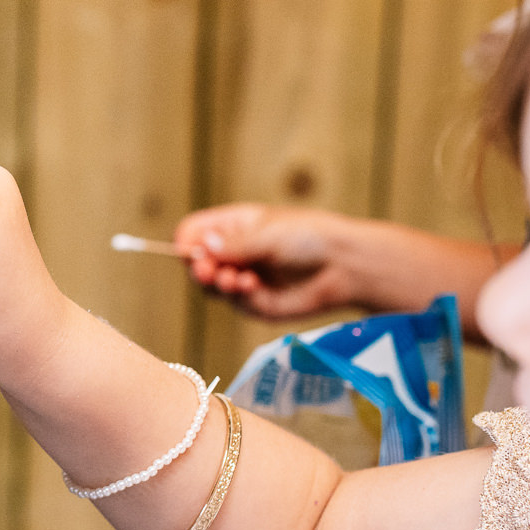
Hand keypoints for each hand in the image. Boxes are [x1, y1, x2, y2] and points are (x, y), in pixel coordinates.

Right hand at [173, 203, 368, 317]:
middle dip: (199, 268)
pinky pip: (232, 302)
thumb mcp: (267, 234)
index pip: (193, 232)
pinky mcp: (254, 303)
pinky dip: (236, 294)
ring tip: (235, 279)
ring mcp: (241, 278)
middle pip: (195, 263)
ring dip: (217, 283)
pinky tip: (251, 286)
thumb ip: (233, 245)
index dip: (186, 242)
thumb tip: (200, 248)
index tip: (189, 252)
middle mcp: (232, 253)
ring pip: (210, 286)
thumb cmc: (308, 237)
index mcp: (232, 227)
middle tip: (207, 271)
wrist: (343, 266)